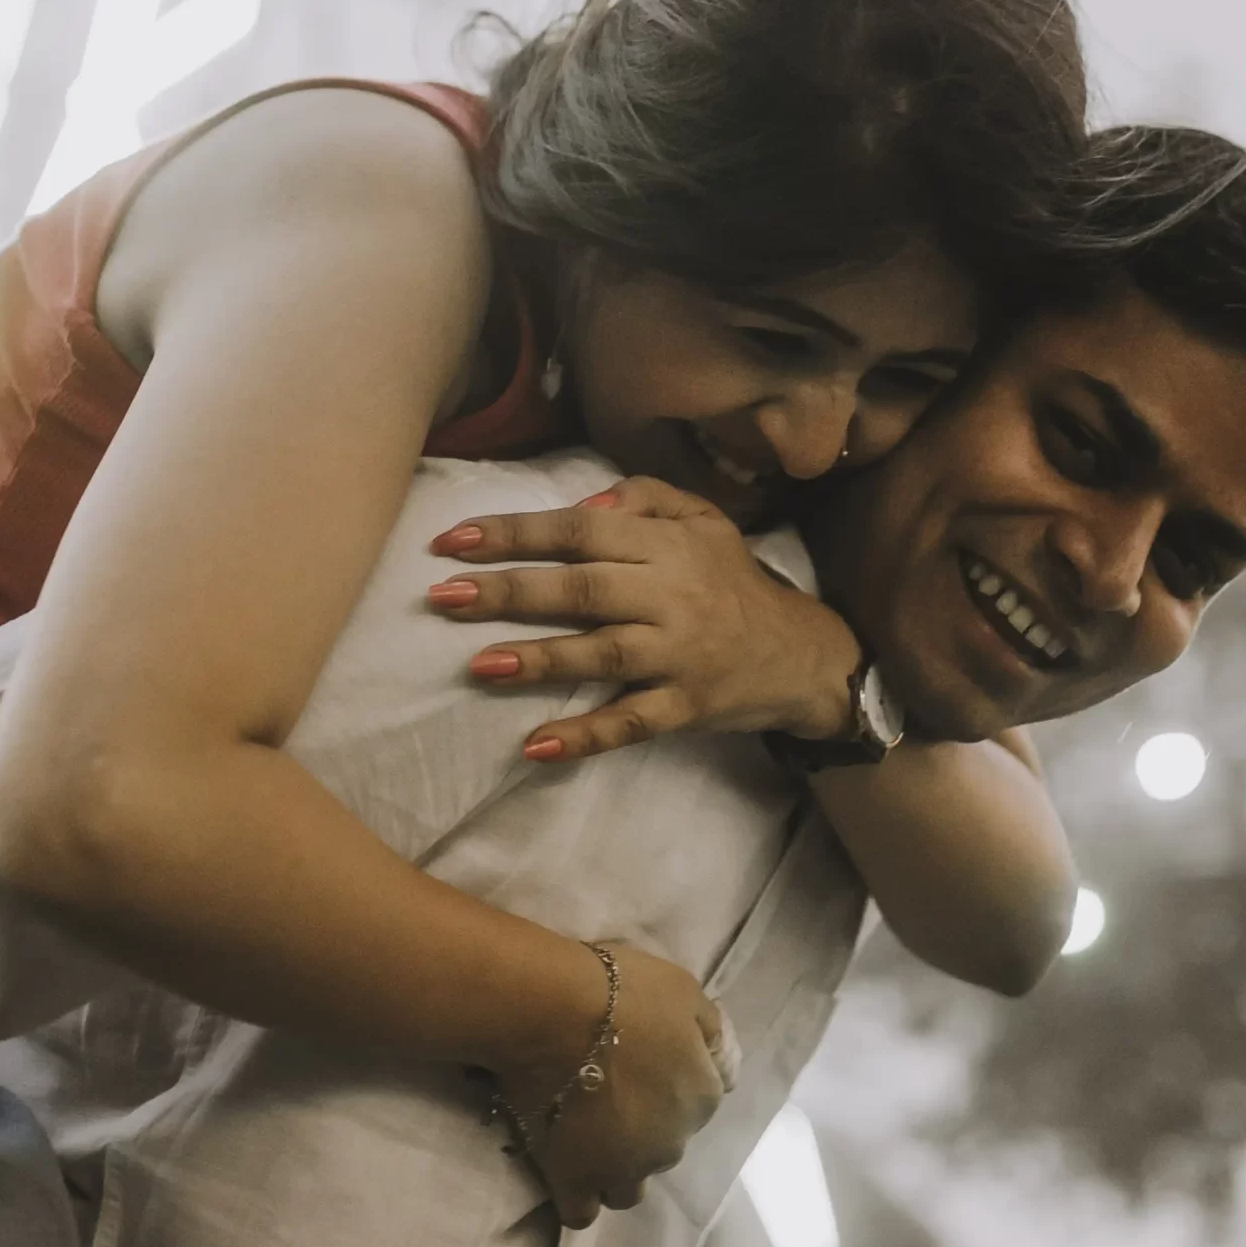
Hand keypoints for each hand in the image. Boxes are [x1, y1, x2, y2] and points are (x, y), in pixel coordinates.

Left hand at [428, 476, 861, 759]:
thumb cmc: (733, 581)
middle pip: (581, 589)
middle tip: (442, 595)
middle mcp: (670, 596)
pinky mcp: (686, 707)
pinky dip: (585, 737)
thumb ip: (644, 499)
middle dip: (509, 592)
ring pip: (601, 654)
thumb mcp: (703, 521)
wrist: (803, 653)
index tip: (452, 540)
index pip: (578, 531)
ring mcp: (677, 655)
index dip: (514, 533)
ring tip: (479, 665)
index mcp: (665, 546)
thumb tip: (583, 505)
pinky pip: (631, 723)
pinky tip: (536, 747)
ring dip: (540, 660)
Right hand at [495, 942, 732, 1227]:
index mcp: (701, 1096)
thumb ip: (711, 1032)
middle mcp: (672, 1144)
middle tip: (604, 1092)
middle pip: (662, 1146)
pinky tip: (564, 1168)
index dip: (666, 1082)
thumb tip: (726, 1069)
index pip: (696, 1102)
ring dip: (615, 1169)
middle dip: (641, 1128)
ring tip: (584, 1136)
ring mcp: (623, 1170)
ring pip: (629, 1189)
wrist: (553, 1011)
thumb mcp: (684, 990)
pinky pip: (582, 1211)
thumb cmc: (620, 992)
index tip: (635, 1062)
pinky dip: (577, 1194)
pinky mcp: (575, 1183)